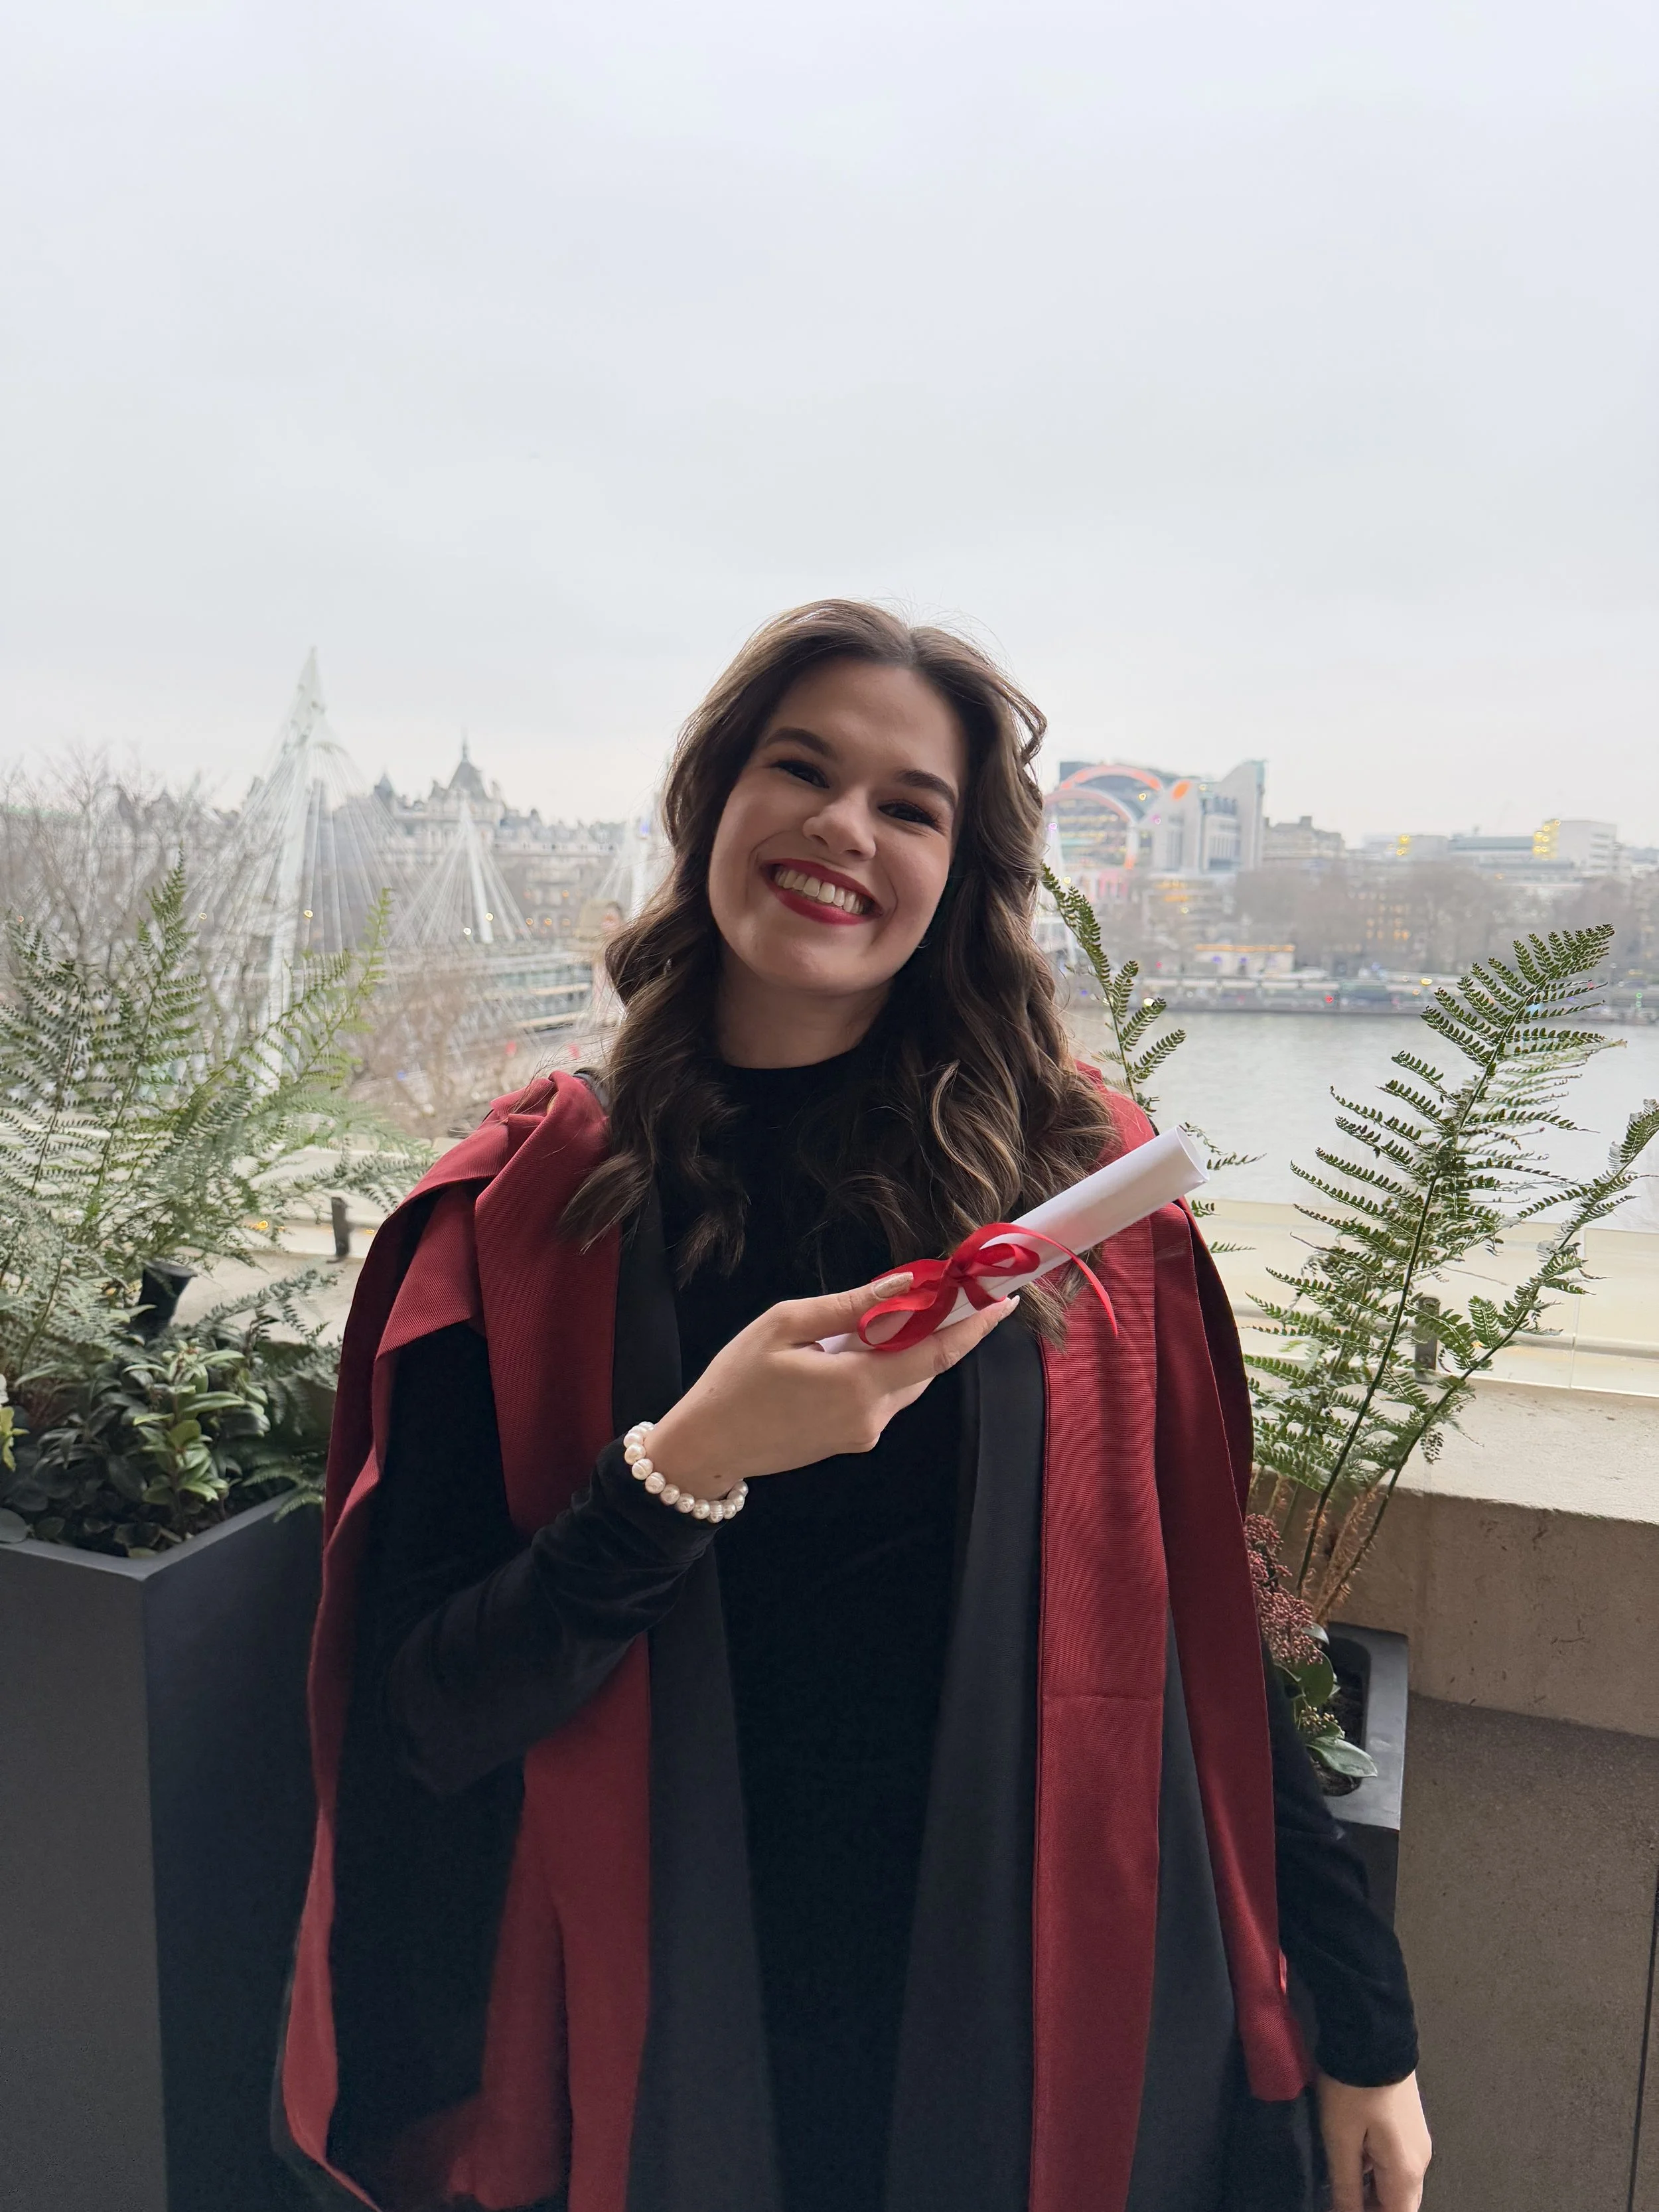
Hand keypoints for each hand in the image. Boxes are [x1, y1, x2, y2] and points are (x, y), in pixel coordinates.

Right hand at [644, 1272, 1017, 1498]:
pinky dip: (884, 1366)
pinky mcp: (851, 1439)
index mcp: (858, 1386)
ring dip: (906, 1346)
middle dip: (939, 1327)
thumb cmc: (735, 1379)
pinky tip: (859, 1345)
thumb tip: (904, 1285)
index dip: (974, 1326)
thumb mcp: (785, 1324)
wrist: (707, 1445)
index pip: (935, 1353)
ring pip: (905, 1381)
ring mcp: (862, 1433)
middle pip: (925, 1365)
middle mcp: (871, 1416)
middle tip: (945, 1288)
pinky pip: (883, 1396)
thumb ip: (849, 1306)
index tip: (1003, 1302)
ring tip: (890, 1312)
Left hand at [1316, 2070, 1430, 2211]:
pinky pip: (1397, 2163)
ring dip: (1374, 2192)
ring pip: (1398, 2184)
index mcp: (1407, 2172)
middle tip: (1340, 2200)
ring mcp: (1418, 2141)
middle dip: (1373, 2208)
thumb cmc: (1353, 2089)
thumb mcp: (1340, 2139)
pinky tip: (1353, 2162)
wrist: (1372, 2033)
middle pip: (1401, 2204)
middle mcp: (1420, 2161)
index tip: (1343, 2208)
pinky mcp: (1409, 2125)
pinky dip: (1377, 2173)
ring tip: (1342, 2186)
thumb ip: (1346, 2186)